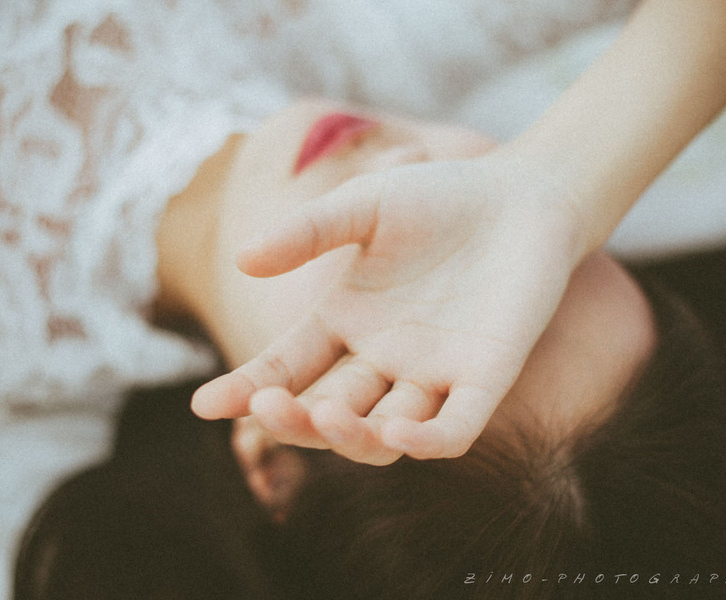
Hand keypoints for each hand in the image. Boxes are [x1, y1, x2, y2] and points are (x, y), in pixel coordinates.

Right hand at [193, 150, 582, 463]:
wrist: (521, 195)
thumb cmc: (439, 197)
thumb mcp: (363, 206)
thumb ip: (307, 232)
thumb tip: (242, 260)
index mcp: (344, 321)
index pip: (287, 367)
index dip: (247, 388)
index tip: (205, 405)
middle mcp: (380, 358)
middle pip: (325, 409)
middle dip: (292, 417)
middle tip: (267, 405)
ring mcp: (431, 374)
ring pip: (380, 431)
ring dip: (349, 435)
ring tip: (325, 414)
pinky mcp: (484, 379)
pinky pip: (452, 429)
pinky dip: (425, 439)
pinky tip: (398, 432)